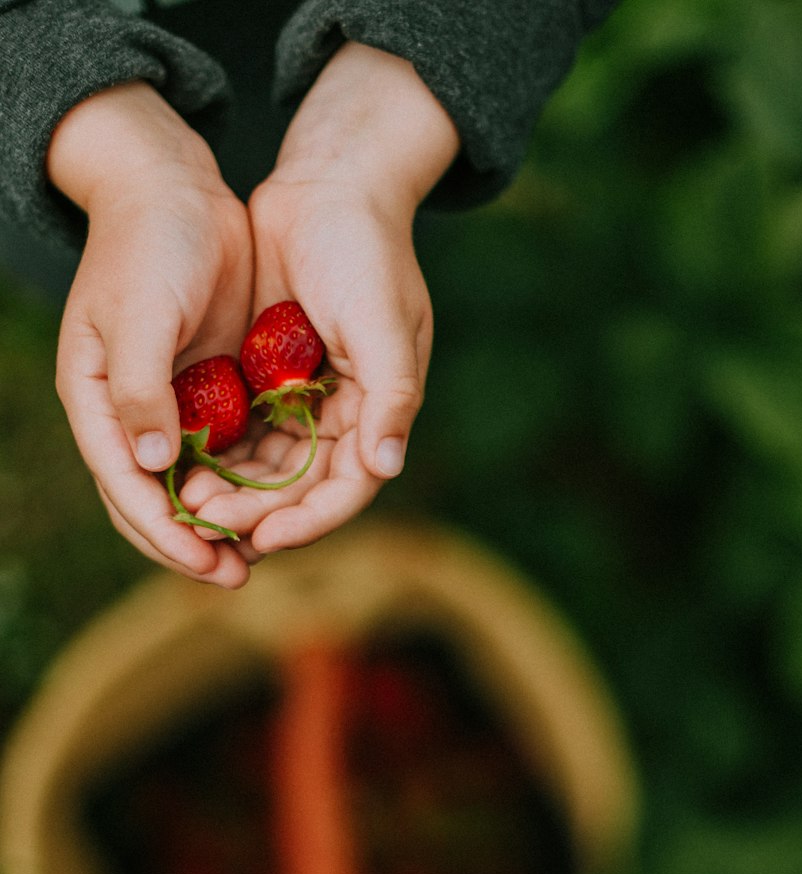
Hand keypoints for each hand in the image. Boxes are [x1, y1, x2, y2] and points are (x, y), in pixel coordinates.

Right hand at [48, 82, 254, 585]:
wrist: (178, 188)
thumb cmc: (149, 243)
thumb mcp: (140, 314)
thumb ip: (142, 389)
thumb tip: (149, 465)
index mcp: (99, 402)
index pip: (125, 487)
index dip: (164, 533)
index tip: (208, 561)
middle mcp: (130, 416)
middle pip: (155, 503)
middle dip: (195, 544)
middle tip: (240, 575)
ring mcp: (171, 408)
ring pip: (195, 487)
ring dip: (226, 523)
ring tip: (264, 554)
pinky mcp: (210, 393)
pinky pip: (228, 455)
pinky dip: (248, 485)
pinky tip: (281, 506)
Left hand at [181, 44, 458, 553]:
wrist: (327, 182)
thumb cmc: (364, 248)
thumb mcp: (383, 322)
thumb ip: (391, 395)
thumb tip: (387, 467)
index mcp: (380, 411)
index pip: (348, 488)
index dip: (310, 520)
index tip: (266, 537)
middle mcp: (345, 415)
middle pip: (301, 488)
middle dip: (258, 512)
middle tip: (206, 523)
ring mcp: (304, 398)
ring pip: (267, 467)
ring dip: (233, 490)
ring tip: (188, 504)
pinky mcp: (268, 377)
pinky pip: (242, 431)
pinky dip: (218, 453)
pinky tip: (183, 465)